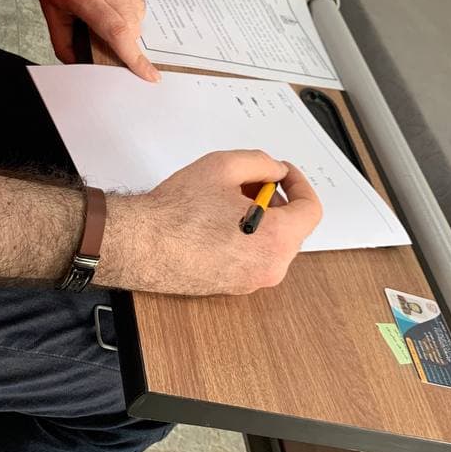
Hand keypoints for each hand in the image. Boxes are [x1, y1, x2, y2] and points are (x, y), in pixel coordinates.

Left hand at [28, 0, 158, 80]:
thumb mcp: (51, 10)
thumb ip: (63, 42)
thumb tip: (77, 63)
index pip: (119, 31)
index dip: (135, 57)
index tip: (149, 75)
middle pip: (133, 26)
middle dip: (126, 42)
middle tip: (110, 43)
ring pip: (139, 13)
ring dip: (128, 24)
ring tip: (106, 16)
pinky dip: (128, 7)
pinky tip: (110, 1)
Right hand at [100, 152, 321, 295]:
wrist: (140, 245)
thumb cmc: (176, 211)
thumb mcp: (224, 166)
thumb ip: (261, 163)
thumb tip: (275, 171)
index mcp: (276, 239)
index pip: (310, 209)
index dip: (299, 183)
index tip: (282, 172)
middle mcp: (269, 267)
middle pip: (292, 227)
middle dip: (276, 199)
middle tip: (250, 181)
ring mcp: (250, 282)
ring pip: (272, 243)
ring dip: (261, 217)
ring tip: (228, 199)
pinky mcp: (232, 287)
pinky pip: (253, 257)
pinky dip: (247, 236)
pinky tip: (218, 220)